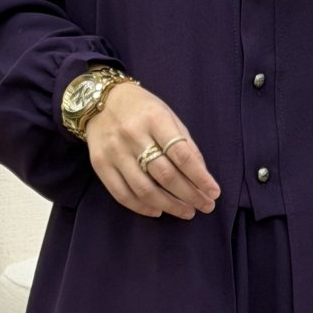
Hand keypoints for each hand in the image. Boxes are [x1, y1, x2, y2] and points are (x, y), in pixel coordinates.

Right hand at [83, 80, 220, 219]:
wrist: (99, 101)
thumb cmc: (141, 109)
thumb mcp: (168, 116)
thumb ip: (185, 144)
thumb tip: (201, 176)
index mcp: (154, 119)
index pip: (181, 155)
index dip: (200, 177)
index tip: (214, 192)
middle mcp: (132, 135)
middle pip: (165, 175)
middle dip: (189, 195)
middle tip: (205, 206)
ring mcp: (114, 151)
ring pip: (144, 189)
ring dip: (169, 206)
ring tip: (187, 212)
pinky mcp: (100, 165)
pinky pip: (122, 194)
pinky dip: (142, 207)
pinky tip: (158, 211)